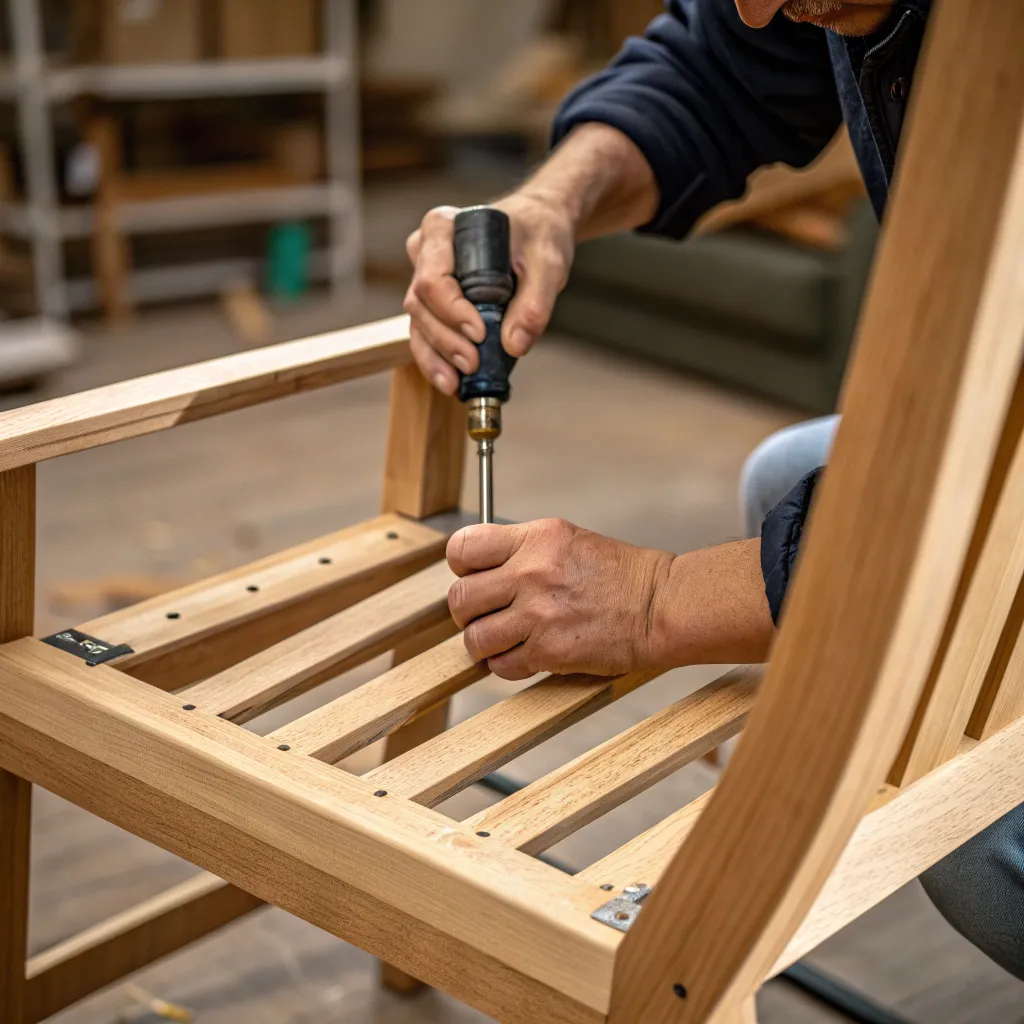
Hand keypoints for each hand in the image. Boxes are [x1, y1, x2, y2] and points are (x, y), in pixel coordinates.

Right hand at [403, 191, 574, 395]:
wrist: (537, 230)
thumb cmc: (538, 235)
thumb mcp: (547, 262)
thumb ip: (535, 302)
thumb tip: (515, 346)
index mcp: (443, 228)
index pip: (433, 277)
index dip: (451, 310)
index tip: (479, 332)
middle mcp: (425, 252)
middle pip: (420, 304)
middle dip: (445, 340)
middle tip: (472, 364)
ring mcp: (426, 279)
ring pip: (418, 324)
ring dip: (437, 357)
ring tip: (458, 383)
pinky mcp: (434, 304)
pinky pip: (426, 334)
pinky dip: (436, 361)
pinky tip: (452, 382)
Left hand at [446, 519, 672, 679]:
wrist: (658, 606)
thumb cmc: (619, 574)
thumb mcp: (565, 539)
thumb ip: (521, 549)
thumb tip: (480, 567)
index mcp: (535, 539)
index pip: (463, 548)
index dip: (462, 566)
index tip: (472, 575)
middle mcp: (531, 573)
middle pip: (460, 598)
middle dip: (467, 610)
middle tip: (484, 613)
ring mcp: (538, 615)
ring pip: (475, 638)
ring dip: (484, 642)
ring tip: (503, 638)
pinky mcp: (549, 651)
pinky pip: (501, 666)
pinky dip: (506, 664)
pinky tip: (524, 654)